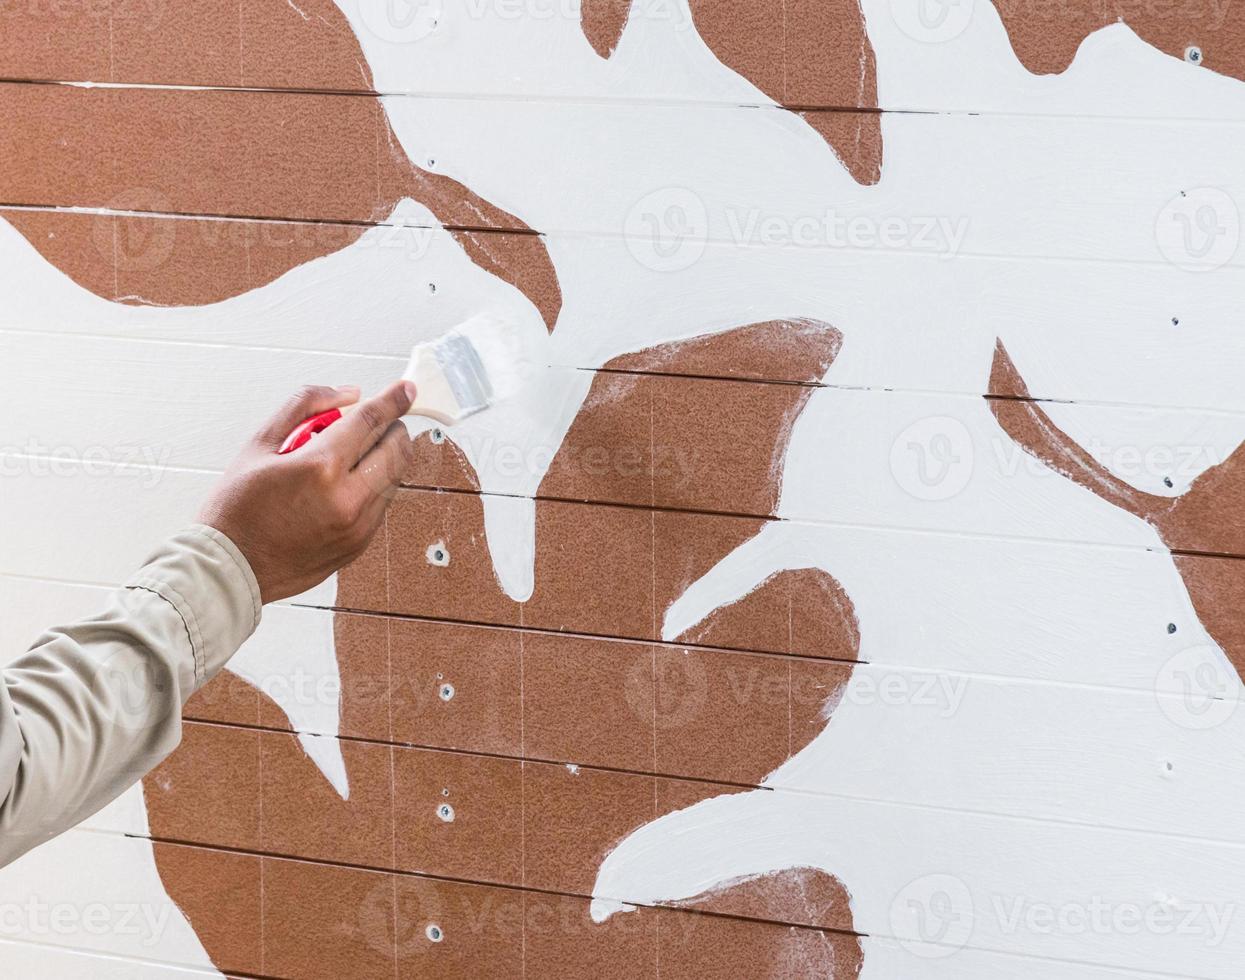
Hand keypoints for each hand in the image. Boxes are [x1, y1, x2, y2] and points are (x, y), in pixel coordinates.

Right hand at [198, 381, 416, 603]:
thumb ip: (305, 406)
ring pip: (395, 477)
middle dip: (391, 428)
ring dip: (382, 458)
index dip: (393, 399)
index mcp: (320, 467)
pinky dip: (373, 486)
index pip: (371, 421)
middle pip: (396, 449)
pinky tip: (343, 485)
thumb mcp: (260, 442)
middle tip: (373, 423)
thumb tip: (348, 394)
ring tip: (347, 457)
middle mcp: (347, 499)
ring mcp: (358, 526)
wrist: (228, 567)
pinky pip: (382, 504)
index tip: (405, 389)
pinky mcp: (360, 545)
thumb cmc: (236, 507)